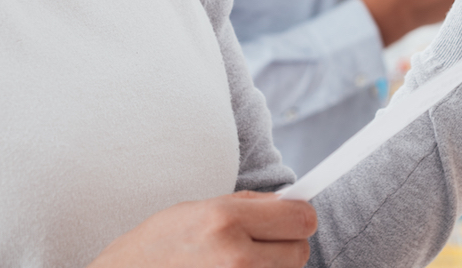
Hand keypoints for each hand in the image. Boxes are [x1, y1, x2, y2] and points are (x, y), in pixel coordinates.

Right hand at [89, 191, 315, 267]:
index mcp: (226, 221)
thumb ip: (248, 204)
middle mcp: (236, 258)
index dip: (299, 215)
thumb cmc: (161, 243)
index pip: (300, 218)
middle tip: (260, 243)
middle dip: (286, 244)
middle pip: (300, 251)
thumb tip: (290, 201)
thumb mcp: (200, 208)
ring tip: (238, 263)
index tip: (293, 216)